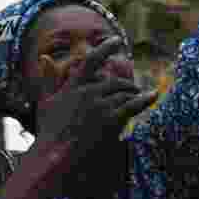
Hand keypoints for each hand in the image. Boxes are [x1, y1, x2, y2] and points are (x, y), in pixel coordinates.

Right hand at [34, 38, 156, 162]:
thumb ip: (48, 78)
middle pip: (114, 82)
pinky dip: (145, 99)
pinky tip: (154, 95)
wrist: (54, 157)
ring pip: (124, 94)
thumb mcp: (45, 102)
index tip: (117, 40)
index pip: (92, 60)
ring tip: (139, 98)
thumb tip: (45, 56)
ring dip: (133, 95)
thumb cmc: (49, 133)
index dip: (106, 48)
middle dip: (126, 85)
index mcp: (72, 86)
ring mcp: (100, 106)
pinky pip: (133, 105)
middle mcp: (88, 92)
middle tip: (133, 89)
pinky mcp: (111, 120)